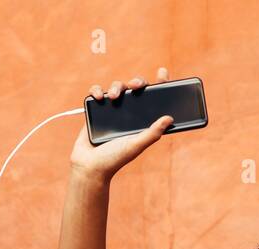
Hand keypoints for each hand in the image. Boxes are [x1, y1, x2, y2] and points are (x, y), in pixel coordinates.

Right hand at [70, 67, 173, 182]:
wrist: (90, 166)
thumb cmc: (114, 159)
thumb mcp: (136, 145)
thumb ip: (152, 133)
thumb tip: (169, 118)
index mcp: (141, 121)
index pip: (153, 99)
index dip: (159, 85)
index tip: (162, 73)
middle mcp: (129, 114)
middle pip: (135, 88)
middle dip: (137, 81)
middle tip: (137, 85)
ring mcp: (112, 110)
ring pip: (117, 87)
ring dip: (117, 87)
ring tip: (113, 97)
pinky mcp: (96, 110)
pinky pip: (97, 92)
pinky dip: (97, 90)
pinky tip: (99, 96)